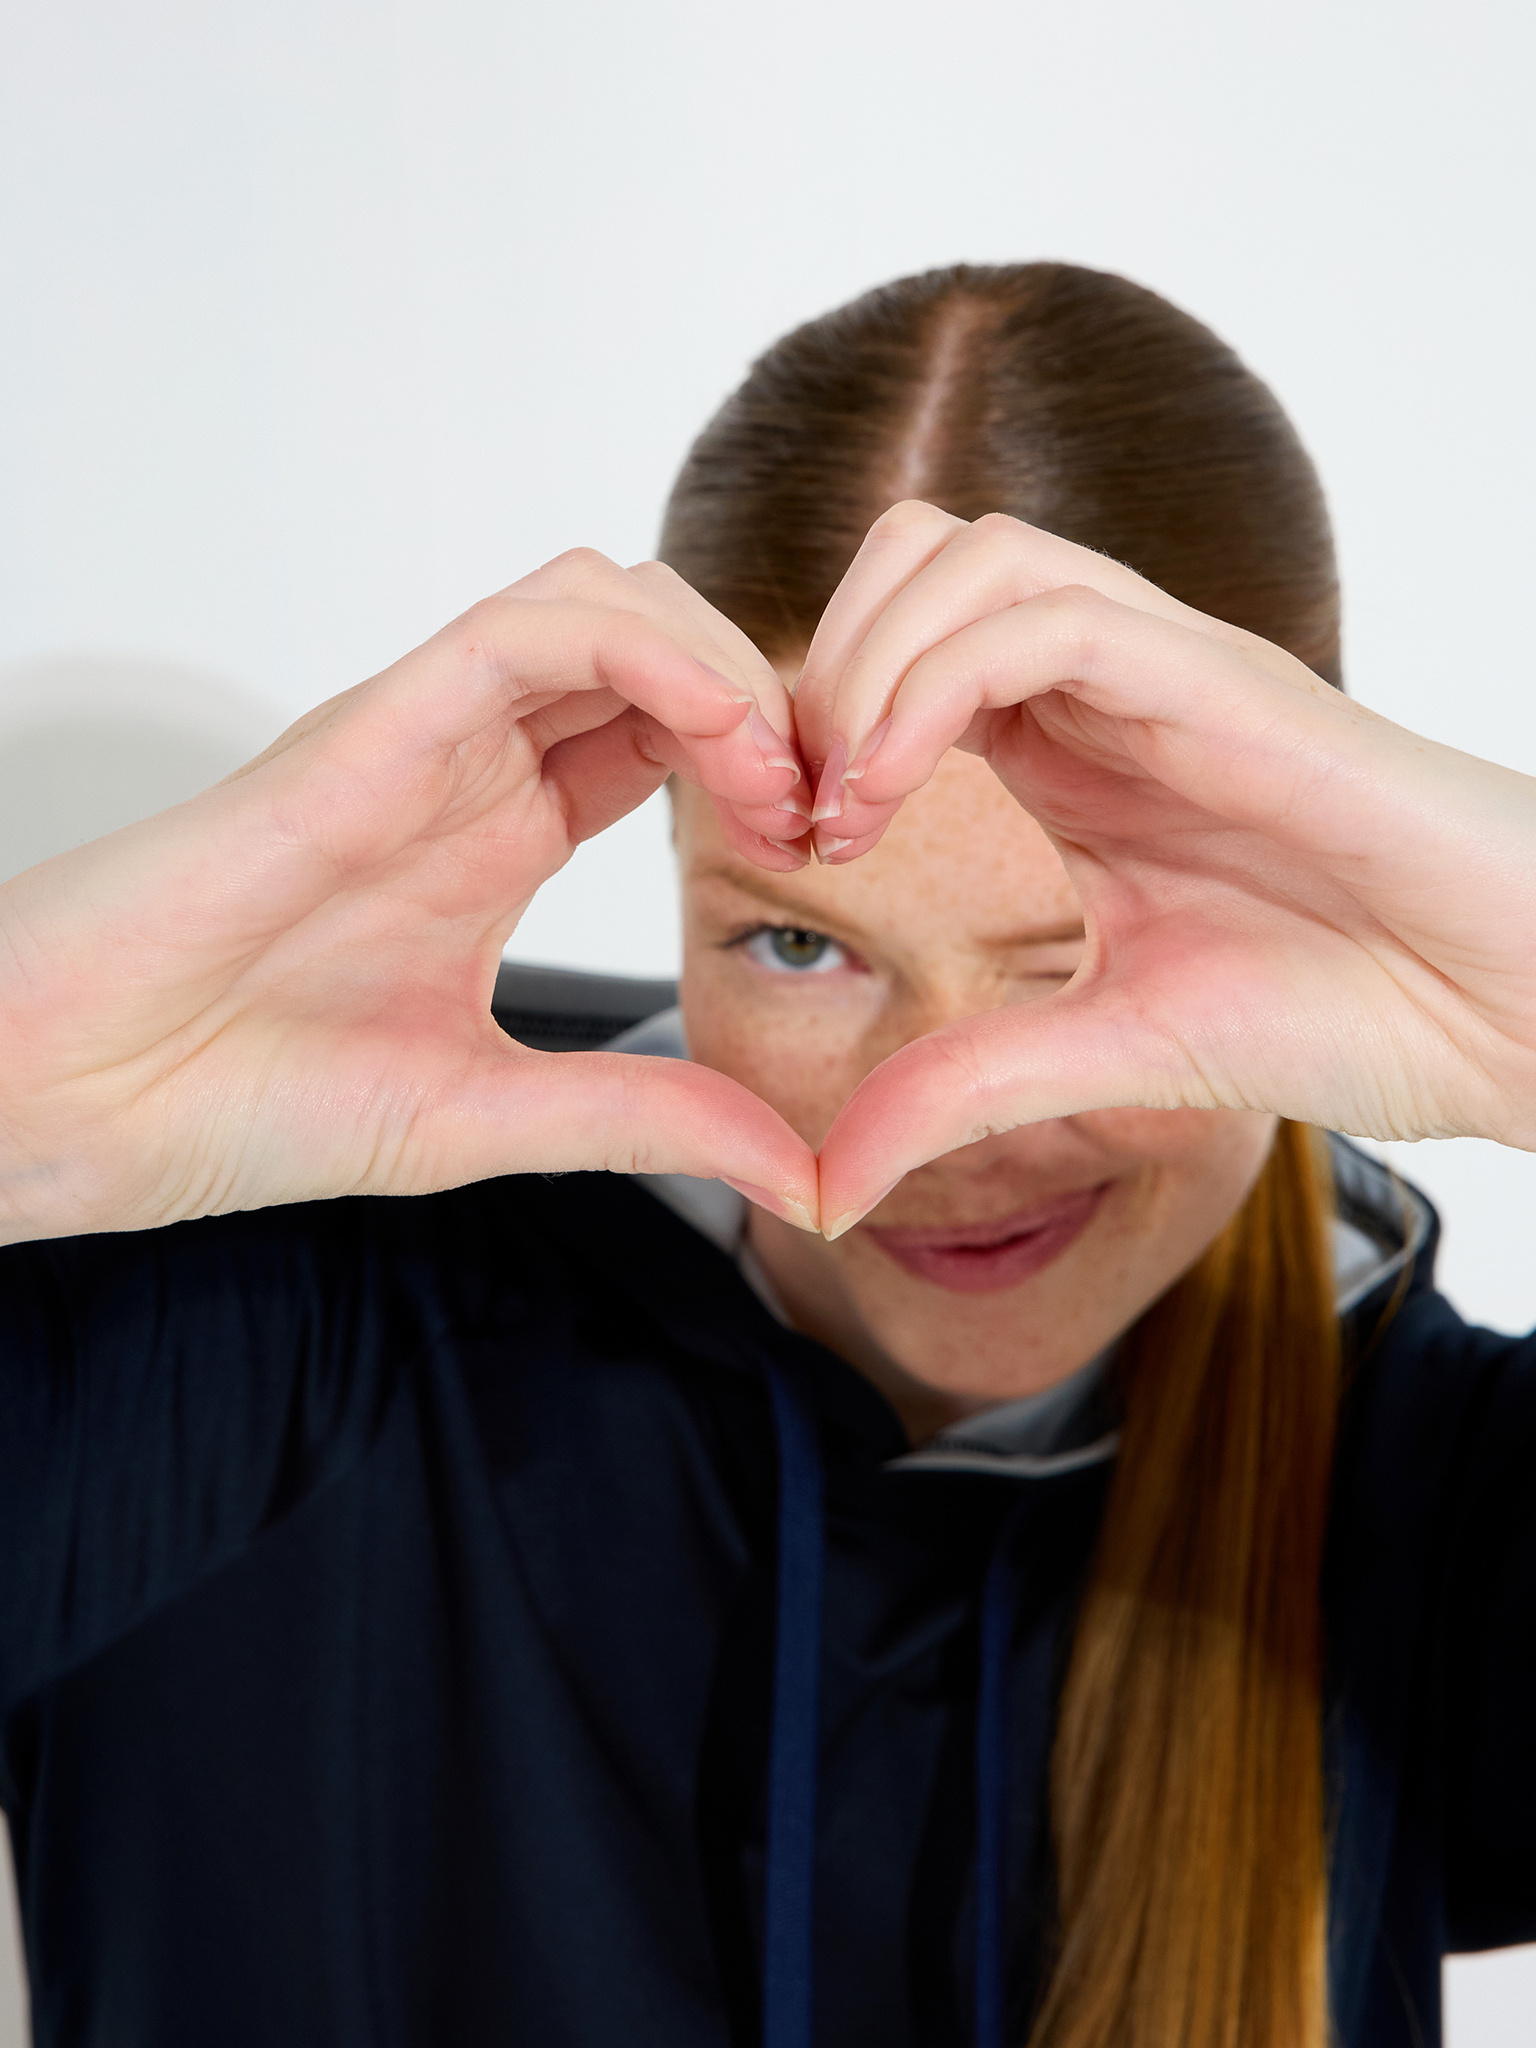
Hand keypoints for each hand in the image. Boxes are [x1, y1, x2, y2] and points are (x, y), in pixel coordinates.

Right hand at [0, 552, 819, 1244]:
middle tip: (833, 805)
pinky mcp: (374, 723)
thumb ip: (646, 1124)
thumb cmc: (240, 1101)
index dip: (769, 763)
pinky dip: (650, 654)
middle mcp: (470, 765)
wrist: (79, 1104)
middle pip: (661, 648)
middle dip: (774, 702)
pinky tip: (720, 738)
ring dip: (725, 665)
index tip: (829, 847)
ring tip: (779, 777)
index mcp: (499, 835)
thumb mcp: (494, 1119)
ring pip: (610, 602)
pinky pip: (534, 625)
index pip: (668, 733)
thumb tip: (801, 1169)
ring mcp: (423, 733)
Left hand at [790, 503, 1535, 1234]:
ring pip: (970, 555)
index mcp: (1072, 751)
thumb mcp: (1106, 1053)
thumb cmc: (1351, 1010)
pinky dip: (934, 681)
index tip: (792, 840)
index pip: (900, 647)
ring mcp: (1166, 670)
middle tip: (805, 804)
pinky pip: (1049, 613)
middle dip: (822, 663)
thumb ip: (964, 1091)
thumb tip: (828, 1189)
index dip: (815, 721)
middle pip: (916, 559)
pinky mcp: (1225, 680)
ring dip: (867, 660)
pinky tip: (896, 790)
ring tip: (847, 801)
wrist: (1514, 1011)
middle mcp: (1107, 688)